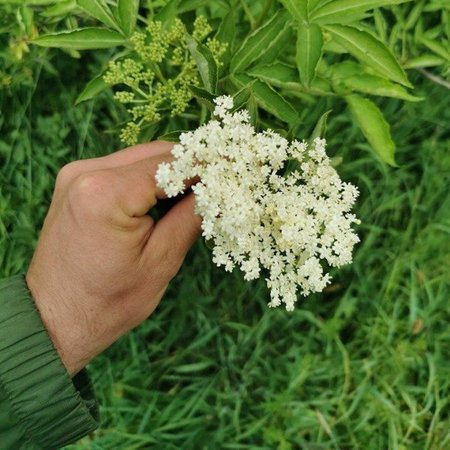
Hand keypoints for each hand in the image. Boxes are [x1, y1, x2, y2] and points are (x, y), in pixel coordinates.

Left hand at [26, 141, 200, 375]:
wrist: (53, 318)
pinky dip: (149, 178)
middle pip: (155, 154)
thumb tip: (215, 190)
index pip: (170, 164)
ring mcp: (76, 174)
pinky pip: (123, 169)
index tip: (233, 167)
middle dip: (191, 165)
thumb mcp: (160, 262)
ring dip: (171, 171)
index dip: (206, 164)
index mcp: (105, 193)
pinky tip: (167, 196)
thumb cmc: (107, 302)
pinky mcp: (75, 183)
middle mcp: (85, 173)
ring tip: (198, 192)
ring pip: (140, 158)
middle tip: (220, 181)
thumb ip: (190, 217)